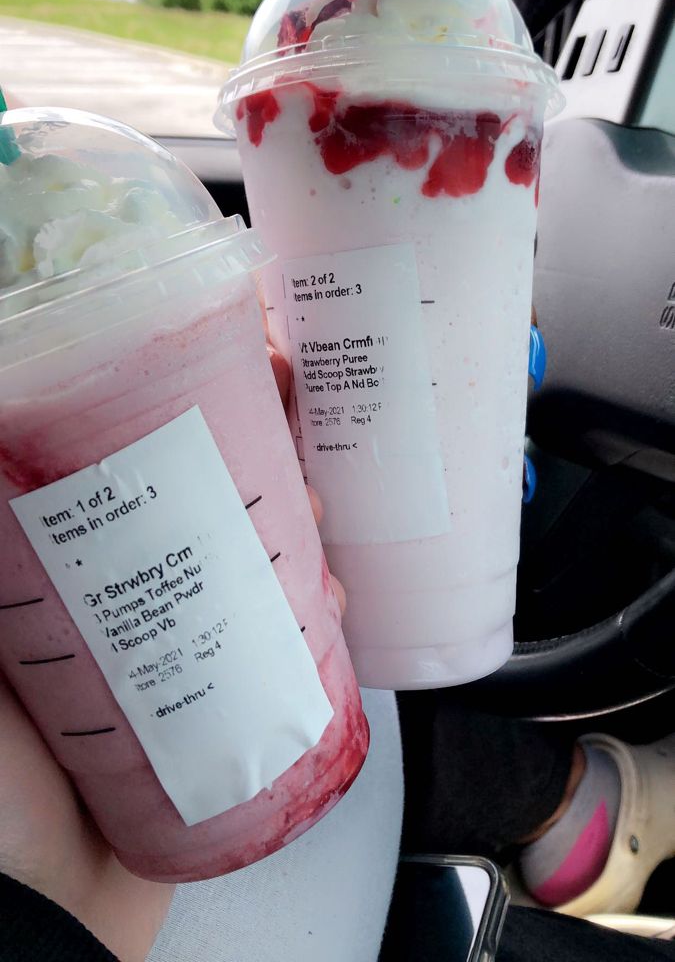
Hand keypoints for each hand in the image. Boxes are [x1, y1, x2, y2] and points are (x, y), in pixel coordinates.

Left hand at [0, 340, 339, 961]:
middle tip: (301, 456)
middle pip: (211, 513)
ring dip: (302, 543)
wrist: (31, 927)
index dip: (198, 414)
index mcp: (67, 577)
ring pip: (257, 577)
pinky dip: (316, 629)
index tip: (245, 376)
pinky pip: (282, 660)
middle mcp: (125, 608)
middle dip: (269, 471)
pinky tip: (332, 614)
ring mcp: (177, 663)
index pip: (142, 469)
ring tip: (321, 533)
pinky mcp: (219, 721)